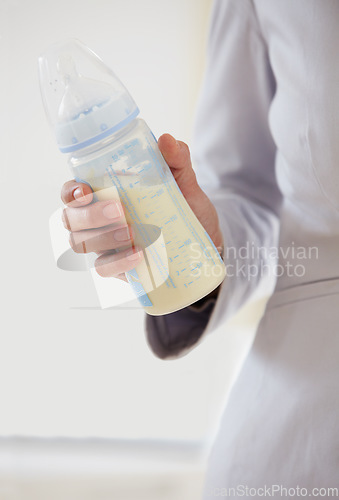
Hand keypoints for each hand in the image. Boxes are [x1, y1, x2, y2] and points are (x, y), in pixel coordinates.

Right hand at [60, 133, 223, 279]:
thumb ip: (176, 159)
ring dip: (102, 238)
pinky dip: (117, 262)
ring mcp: (106, 245)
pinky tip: (137, 255)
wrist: (206, 240)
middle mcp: (98, 219)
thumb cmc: (186, 207)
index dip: (69, 192)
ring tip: (132, 234)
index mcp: (105, 193)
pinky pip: (104, 268)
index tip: (84, 190)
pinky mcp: (118, 267)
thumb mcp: (184, 181)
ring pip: (82, 244)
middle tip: (119, 211)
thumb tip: (167, 140)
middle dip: (89, 216)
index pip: (72, 192)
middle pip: (71, 219)